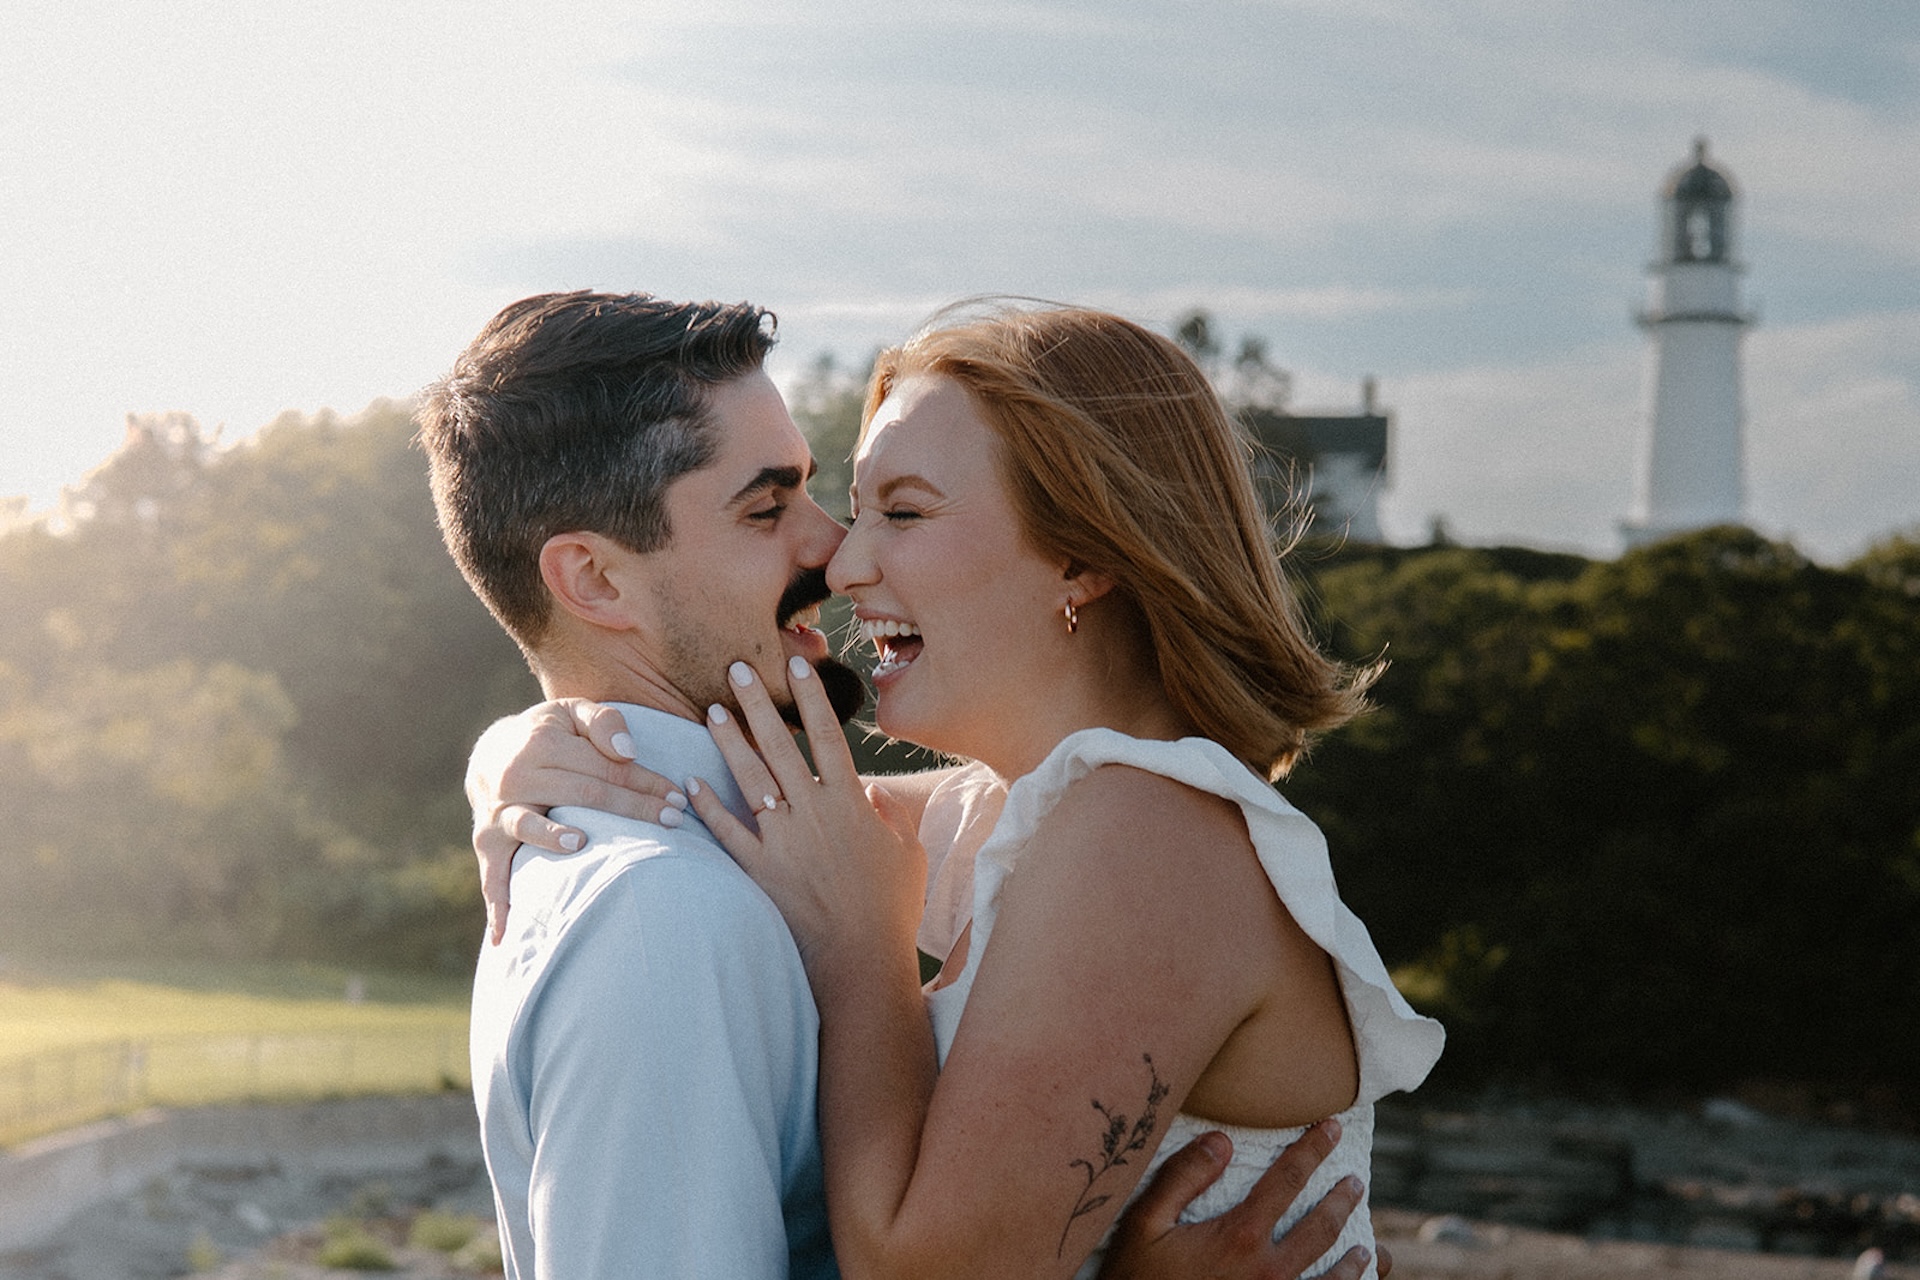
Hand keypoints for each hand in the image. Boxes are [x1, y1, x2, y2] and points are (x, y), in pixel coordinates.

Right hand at [467, 699, 685, 943]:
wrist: (488, 754)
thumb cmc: (547, 734)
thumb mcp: (572, 712)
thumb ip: (603, 722)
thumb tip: (628, 752)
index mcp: (542, 743)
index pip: (603, 766)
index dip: (644, 782)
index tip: (677, 798)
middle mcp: (515, 776)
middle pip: (582, 794)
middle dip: (631, 809)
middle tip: (673, 822)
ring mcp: (499, 812)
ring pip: (531, 826)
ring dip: (556, 839)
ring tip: (580, 844)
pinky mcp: (487, 841)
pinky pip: (492, 874)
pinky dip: (499, 904)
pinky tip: (507, 934)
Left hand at [686, 658, 925, 968]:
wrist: (860, 960)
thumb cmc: (891, 908)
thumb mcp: (908, 854)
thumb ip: (890, 816)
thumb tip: (871, 791)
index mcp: (849, 804)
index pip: (828, 736)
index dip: (811, 697)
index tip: (797, 665)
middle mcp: (812, 813)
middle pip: (780, 746)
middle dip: (757, 703)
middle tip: (736, 668)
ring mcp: (782, 841)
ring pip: (749, 780)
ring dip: (730, 742)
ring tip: (712, 710)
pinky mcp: (759, 871)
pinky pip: (727, 833)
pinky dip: (707, 808)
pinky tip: (689, 783)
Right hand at [1097, 1121, 1382, 1279]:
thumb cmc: (1137, 1278)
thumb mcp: (1144, 1222)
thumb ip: (1182, 1177)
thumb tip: (1223, 1139)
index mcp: (1241, 1235)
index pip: (1288, 1179)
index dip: (1313, 1148)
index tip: (1332, 1127)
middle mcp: (1269, 1270)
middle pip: (1320, 1226)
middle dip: (1342, 1199)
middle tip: (1355, 1182)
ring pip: (1333, 1279)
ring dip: (1353, 1258)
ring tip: (1366, 1246)